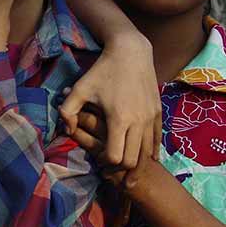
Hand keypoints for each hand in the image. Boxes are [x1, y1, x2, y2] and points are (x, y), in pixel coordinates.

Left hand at [60, 33, 159, 172]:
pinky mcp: (158, 112)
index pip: (116, 157)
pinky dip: (150, 152)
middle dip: (123, 171)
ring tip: (129, 173)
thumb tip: (67, 131)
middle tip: (114, 173)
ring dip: (138, 164)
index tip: (100, 161)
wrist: (131, 52)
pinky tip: (145, 158)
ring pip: (148, 153)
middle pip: (134, 160)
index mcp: (118, 119)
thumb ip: (68, 111)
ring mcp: (151, 118)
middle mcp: (138, 121)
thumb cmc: (102, 71)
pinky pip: (157, 140)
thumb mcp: (79, 89)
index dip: (107, 164)